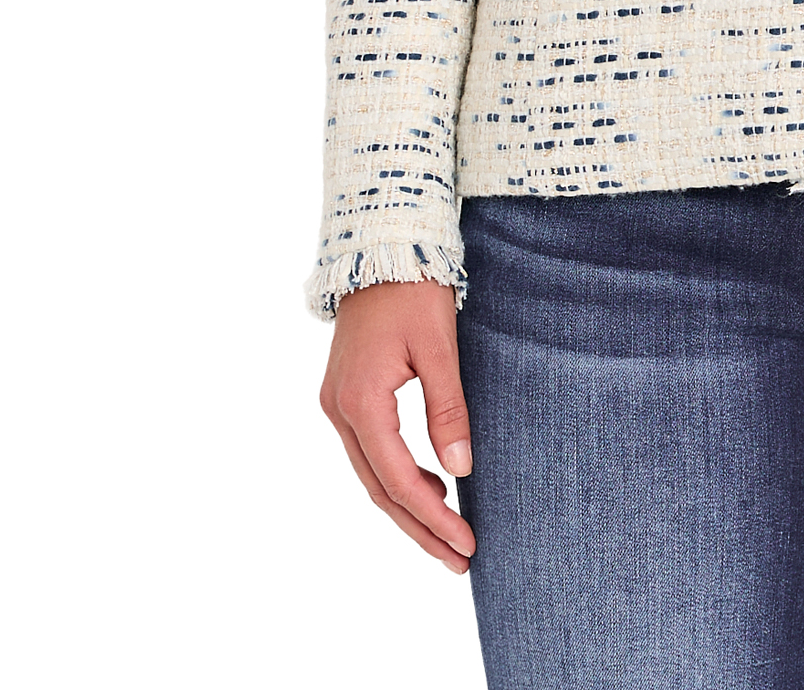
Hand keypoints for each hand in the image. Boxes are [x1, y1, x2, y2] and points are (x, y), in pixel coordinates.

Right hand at [320, 278, 476, 571]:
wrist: (382, 244)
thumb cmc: (414, 289)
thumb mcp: (440, 346)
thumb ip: (448, 408)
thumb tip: (461, 468)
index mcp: (360, 401)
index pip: (397, 479)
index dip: (432, 517)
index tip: (465, 543)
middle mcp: (339, 410)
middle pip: (380, 489)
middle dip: (420, 528)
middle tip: (460, 559)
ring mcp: (338, 404)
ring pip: (372, 474)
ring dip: (408, 507)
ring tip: (448, 536)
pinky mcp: (347, 395)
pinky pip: (371, 452)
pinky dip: (398, 478)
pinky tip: (430, 488)